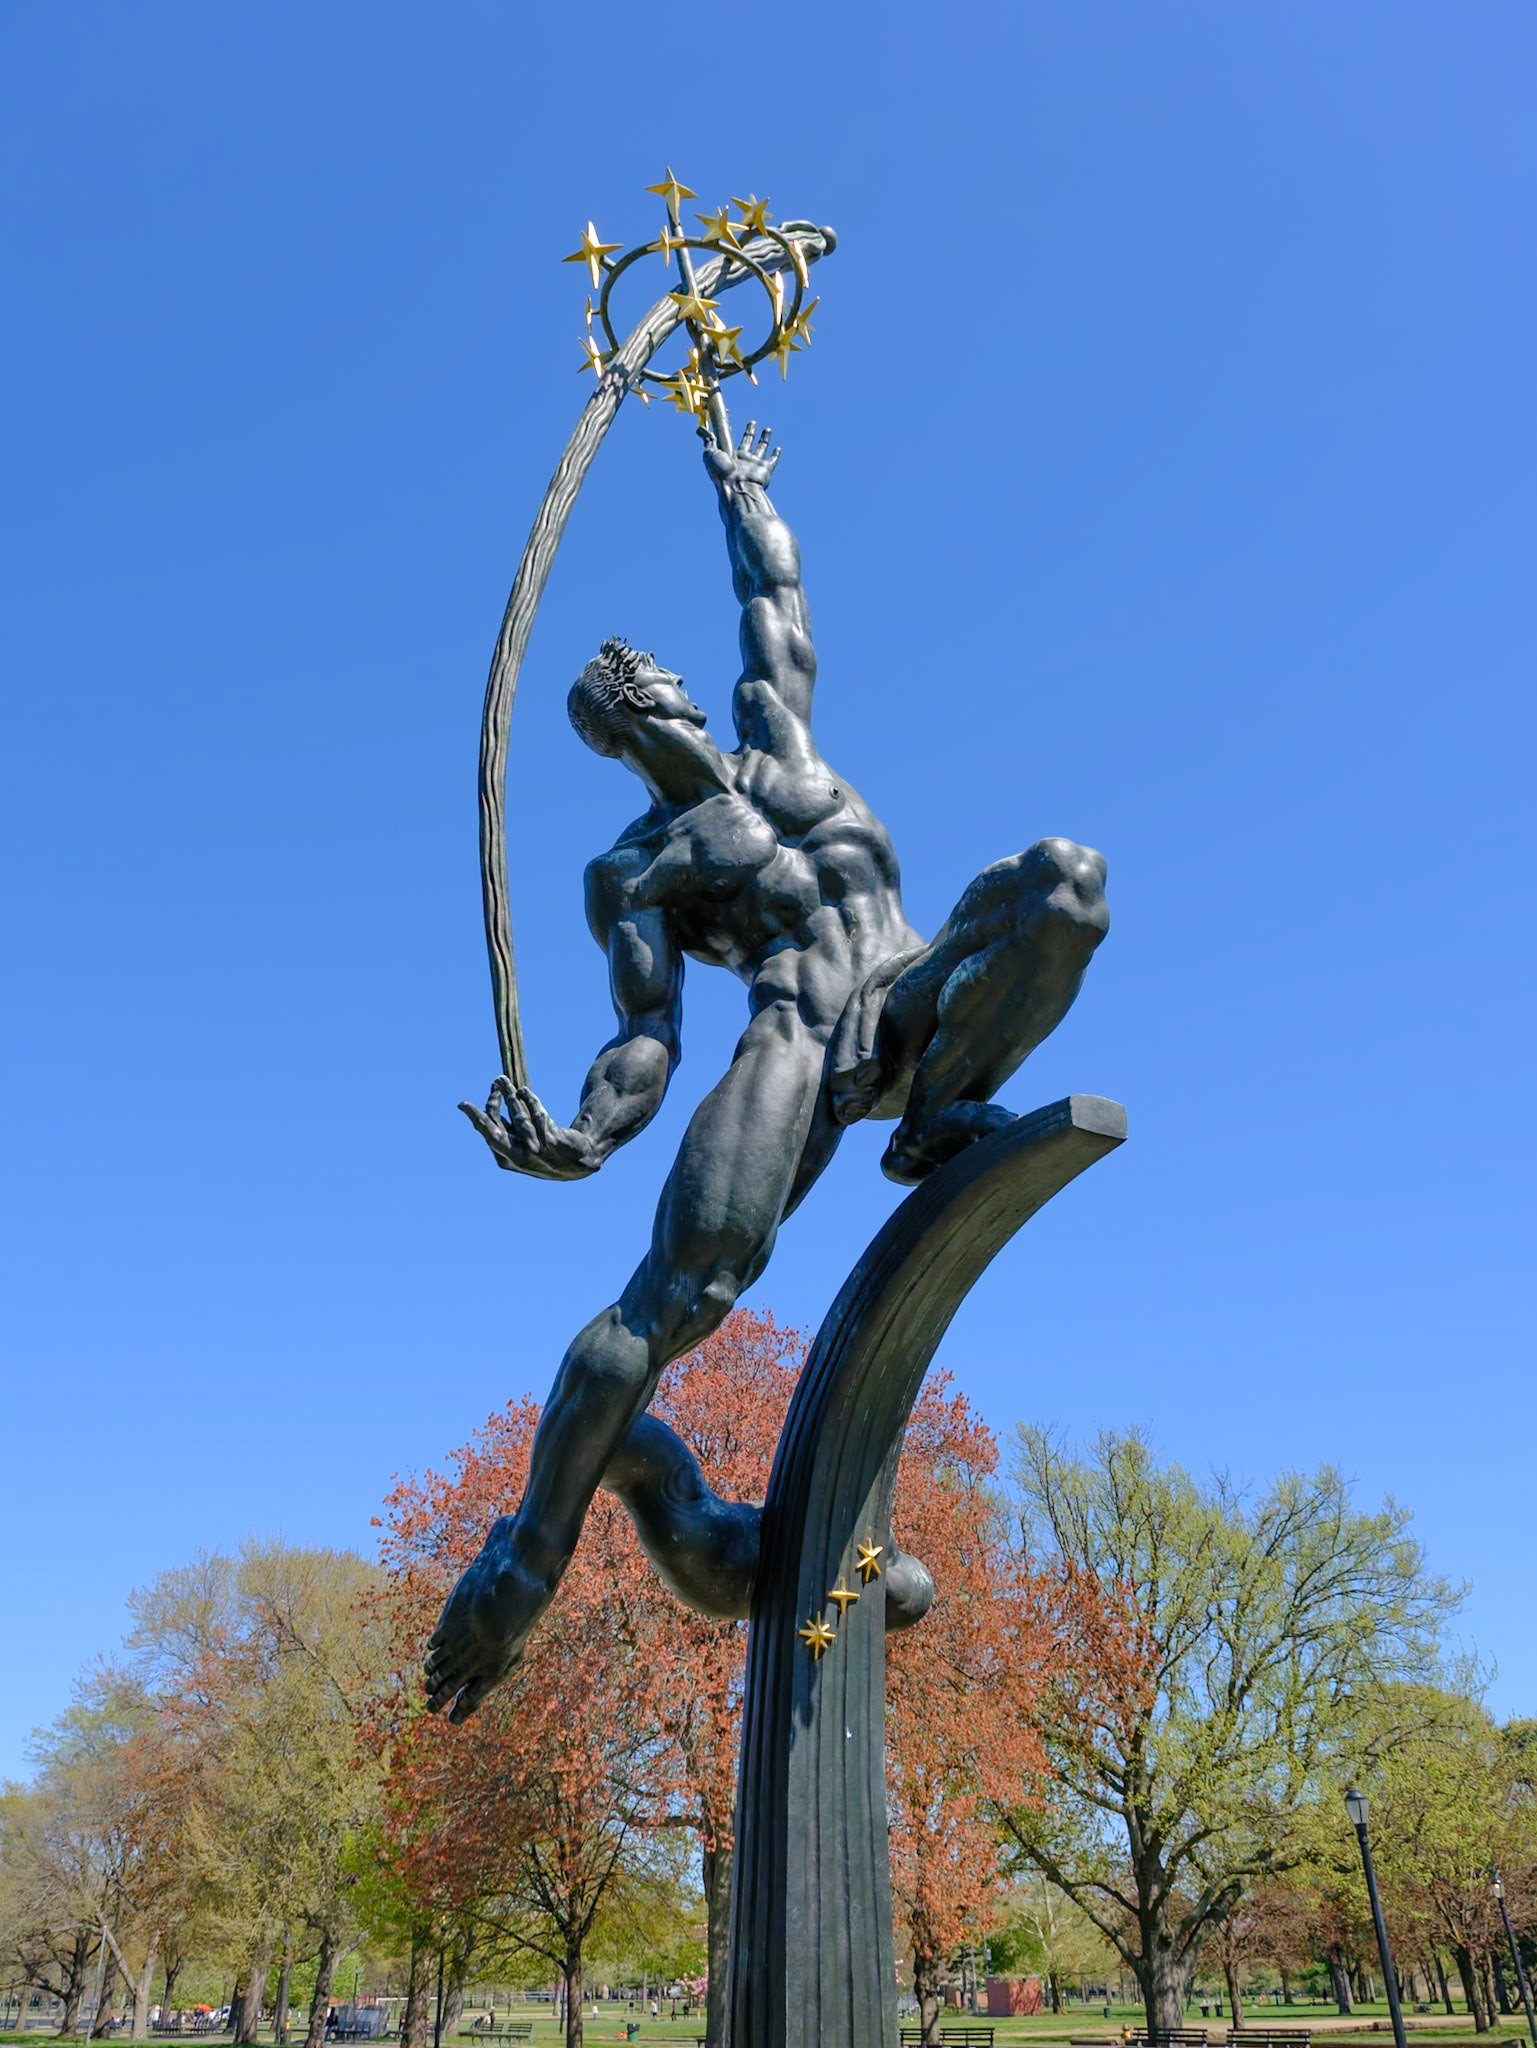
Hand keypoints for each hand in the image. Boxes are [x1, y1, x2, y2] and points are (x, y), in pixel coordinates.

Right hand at [458, 1076, 601, 1181]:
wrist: (580, 1162)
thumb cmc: (546, 1152)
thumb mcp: (522, 1146)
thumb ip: (507, 1132)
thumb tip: (489, 1108)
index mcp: (507, 1160)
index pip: (487, 1134)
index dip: (476, 1117)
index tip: (464, 1104)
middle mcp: (520, 1158)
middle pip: (496, 1129)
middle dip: (491, 1104)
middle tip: (491, 1083)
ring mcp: (536, 1151)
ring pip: (518, 1117)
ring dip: (509, 1095)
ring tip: (503, 1080)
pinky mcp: (552, 1141)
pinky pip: (537, 1115)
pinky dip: (529, 1100)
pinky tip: (524, 1091)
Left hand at [701, 419, 780, 490]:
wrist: (738, 487)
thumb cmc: (722, 473)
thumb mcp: (710, 455)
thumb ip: (708, 442)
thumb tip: (701, 430)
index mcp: (729, 454)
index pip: (728, 436)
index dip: (727, 425)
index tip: (728, 412)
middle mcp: (742, 459)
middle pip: (747, 441)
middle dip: (749, 431)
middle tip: (752, 422)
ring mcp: (754, 464)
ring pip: (761, 448)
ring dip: (764, 439)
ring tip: (767, 429)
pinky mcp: (765, 469)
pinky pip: (772, 461)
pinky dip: (775, 455)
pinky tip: (777, 448)